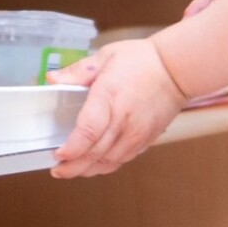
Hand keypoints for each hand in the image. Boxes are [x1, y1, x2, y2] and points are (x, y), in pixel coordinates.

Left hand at [46, 38, 187, 177]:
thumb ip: (77, 72)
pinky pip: (122, 160)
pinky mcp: (145, 140)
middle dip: (72, 167)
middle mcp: (123, 120)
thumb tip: (51, 79)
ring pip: (108, 162)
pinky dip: (105, 166)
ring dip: (87, 170)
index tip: (58, 154)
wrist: (176, 70)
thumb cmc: (142, 60)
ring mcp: (136, 133)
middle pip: (95, 153)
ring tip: (71, 170)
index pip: (89, 130)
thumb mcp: (106, 56)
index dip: (72, 148)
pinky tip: (94, 164)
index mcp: (109, 97)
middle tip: (57, 170)